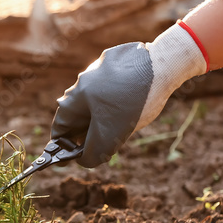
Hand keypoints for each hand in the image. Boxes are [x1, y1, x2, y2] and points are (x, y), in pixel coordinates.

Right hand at [51, 22, 205, 166]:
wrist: (162, 66)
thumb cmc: (133, 102)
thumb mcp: (110, 137)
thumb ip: (92, 154)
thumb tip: (83, 160)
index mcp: (75, 98)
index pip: (60, 128)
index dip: (64, 146)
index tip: (75, 158)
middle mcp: (82, 81)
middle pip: (78, 116)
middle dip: (89, 133)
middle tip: (104, 144)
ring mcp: (100, 69)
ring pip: (96, 102)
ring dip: (105, 117)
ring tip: (125, 123)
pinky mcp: (117, 62)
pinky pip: (112, 88)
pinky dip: (119, 100)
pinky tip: (136, 103)